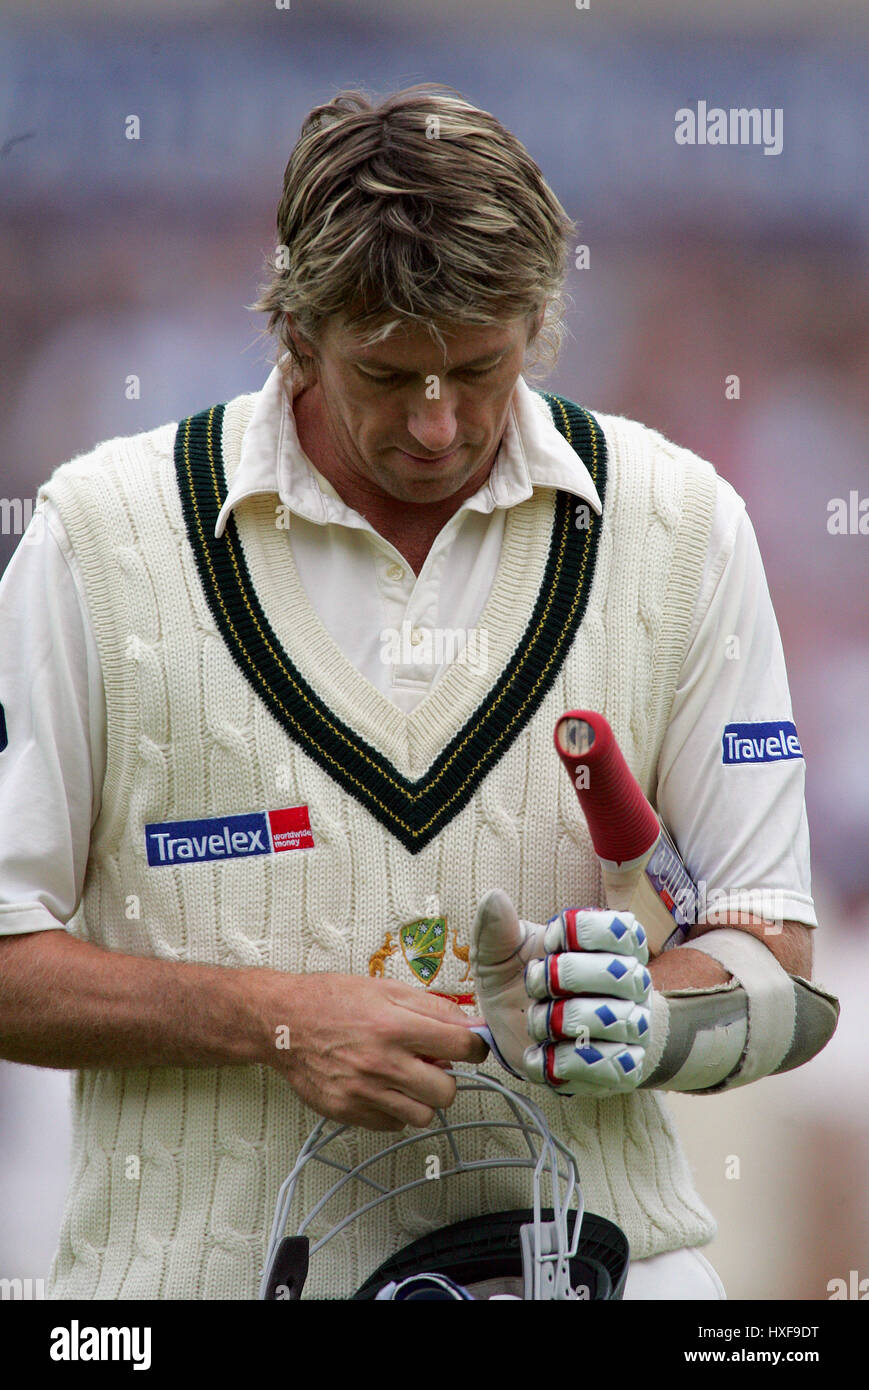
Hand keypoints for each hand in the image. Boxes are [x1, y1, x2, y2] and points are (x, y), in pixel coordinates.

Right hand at [256, 971, 487, 1131]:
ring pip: (423, 1115)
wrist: (282, 1022)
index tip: (473, 1047)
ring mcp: (364, 1092)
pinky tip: (383, 1088)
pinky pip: (394, 1125)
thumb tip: (471, 1024)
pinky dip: (395, 1110)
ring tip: (406, 1077)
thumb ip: (432, 1007)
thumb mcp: (385, 989)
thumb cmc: (331, 1000)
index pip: (461, 1045)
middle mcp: (381, 1063)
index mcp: (394, 1026)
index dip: (475, 1047)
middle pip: (446, 1090)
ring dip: (422, 1098)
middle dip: (446, 1077)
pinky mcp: (349, 1112)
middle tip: (433, 1064)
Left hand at [472, 891, 652, 1096]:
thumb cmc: (522, 985)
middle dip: (566, 978)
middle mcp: (632, 980)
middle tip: (535, 985)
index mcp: (611, 942)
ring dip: (563, 1021)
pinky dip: (568, 1061)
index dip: (575, 934)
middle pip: (620, 972)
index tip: (548, 943)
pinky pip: (612, 1066)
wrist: (532, 1037)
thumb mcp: (501, 955)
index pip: (618, 927)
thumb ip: (497, 929)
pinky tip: (543, 1054)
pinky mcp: (625, 1067)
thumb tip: (495, 897)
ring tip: (537, 1023)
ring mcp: (633, 1025)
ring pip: (616, 1020)